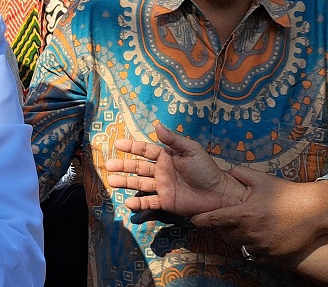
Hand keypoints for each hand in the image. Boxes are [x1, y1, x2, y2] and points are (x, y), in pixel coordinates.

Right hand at [105, 122, 244, 216]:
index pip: (145, 150)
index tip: (117, 144)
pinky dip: (138, 203)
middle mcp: (161, 171)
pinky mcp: (166, 202)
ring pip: (139, 183)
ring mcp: (162, 187)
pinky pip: (149, 202)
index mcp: (166, 157)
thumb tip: (156, 125)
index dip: (131, 147)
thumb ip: (173, 139)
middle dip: (123, 166)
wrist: (220, 194)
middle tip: (108, 165)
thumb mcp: (191, 150)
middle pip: (138, 167)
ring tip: (112, 182)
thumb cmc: (207, 170)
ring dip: (125, 182)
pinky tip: (128, 202)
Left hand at [191, 166, 327, 258]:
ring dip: (239, 237)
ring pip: (240, 245)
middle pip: (225, 234)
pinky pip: (255, 255)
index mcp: (243, 214)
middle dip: (224, 228)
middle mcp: (250, 232)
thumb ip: (239, 174)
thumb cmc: (284, 193)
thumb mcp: (260, 179)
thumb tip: (224, 171)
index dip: (201, 220)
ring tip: (248, 227)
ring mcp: (262, 246)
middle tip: (231, 219)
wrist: (313, 211)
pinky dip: (254, 247)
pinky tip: (261, 236)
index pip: (213, 220)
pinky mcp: (273, 256)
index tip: (194, 220)